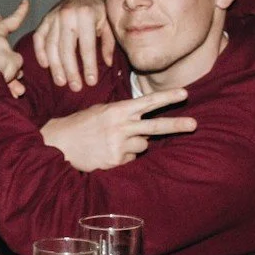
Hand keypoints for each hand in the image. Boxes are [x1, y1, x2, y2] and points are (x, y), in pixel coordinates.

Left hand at [0, 0, 29, 94]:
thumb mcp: (16, 60)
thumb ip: (16, 59)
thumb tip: (12, 66)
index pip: (12, 20)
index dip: (20, 12)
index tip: (25, 2)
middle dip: (1, 29)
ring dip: (10, 77)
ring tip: (17, 88)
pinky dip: (1, 83)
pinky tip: (10, 92)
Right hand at [30, 0, 112, 90]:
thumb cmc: (101, 9)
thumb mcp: (110, 23)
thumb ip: (108, 43)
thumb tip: (107, 64)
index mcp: (86, 15)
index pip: (86, 47)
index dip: (88, 66)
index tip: (91, 82)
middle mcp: (68, 15)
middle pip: (66, 49)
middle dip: (70, 71)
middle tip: (75, 87)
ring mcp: (54, 16)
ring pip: (51, 46)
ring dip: (55, 66)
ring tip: (61, 82)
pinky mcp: (45, 19)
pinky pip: (39, 37)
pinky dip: (40, 52)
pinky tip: (45, 66)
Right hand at [38, 88, 194, 170]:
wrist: (59, 144)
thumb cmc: (80, 126)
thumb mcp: (101, 112)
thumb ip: (123, 114)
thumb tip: (146, 123)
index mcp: (117, 110)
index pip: (147, 101)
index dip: (167, 97)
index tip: (185, 94)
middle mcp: (121, 126)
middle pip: (156, 125)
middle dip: (177, 125)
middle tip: (195, 124)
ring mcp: (119, 144)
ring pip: (143, 145)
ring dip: (135, 145)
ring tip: (114, 143)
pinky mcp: (116, 161)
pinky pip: (131, 159)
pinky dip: (124, 157)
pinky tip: (107, 153)